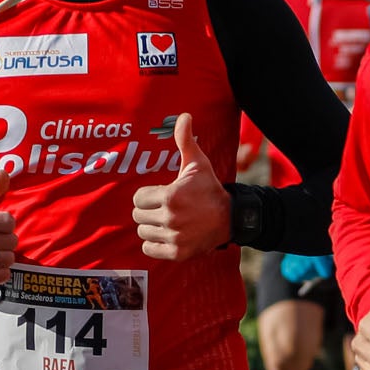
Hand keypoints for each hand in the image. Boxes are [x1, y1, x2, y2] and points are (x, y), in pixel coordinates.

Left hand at [132, 114, 228, 262]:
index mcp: (170, 196)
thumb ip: (185, 140)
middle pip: (138, 216)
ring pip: (143, 232)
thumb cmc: (210, 188)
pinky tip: (166, 234)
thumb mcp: (198, 163)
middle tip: (162, 208)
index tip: (159, 195)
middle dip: (148, 211)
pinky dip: (154, 244)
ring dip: (151, 227)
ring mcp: (174, 237)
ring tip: (165, 221)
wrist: (231, 217)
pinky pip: (149, 249)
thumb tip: (184, 116)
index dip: (147, 195)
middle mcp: (170, 218)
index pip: (138, 199)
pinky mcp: (178, 253)